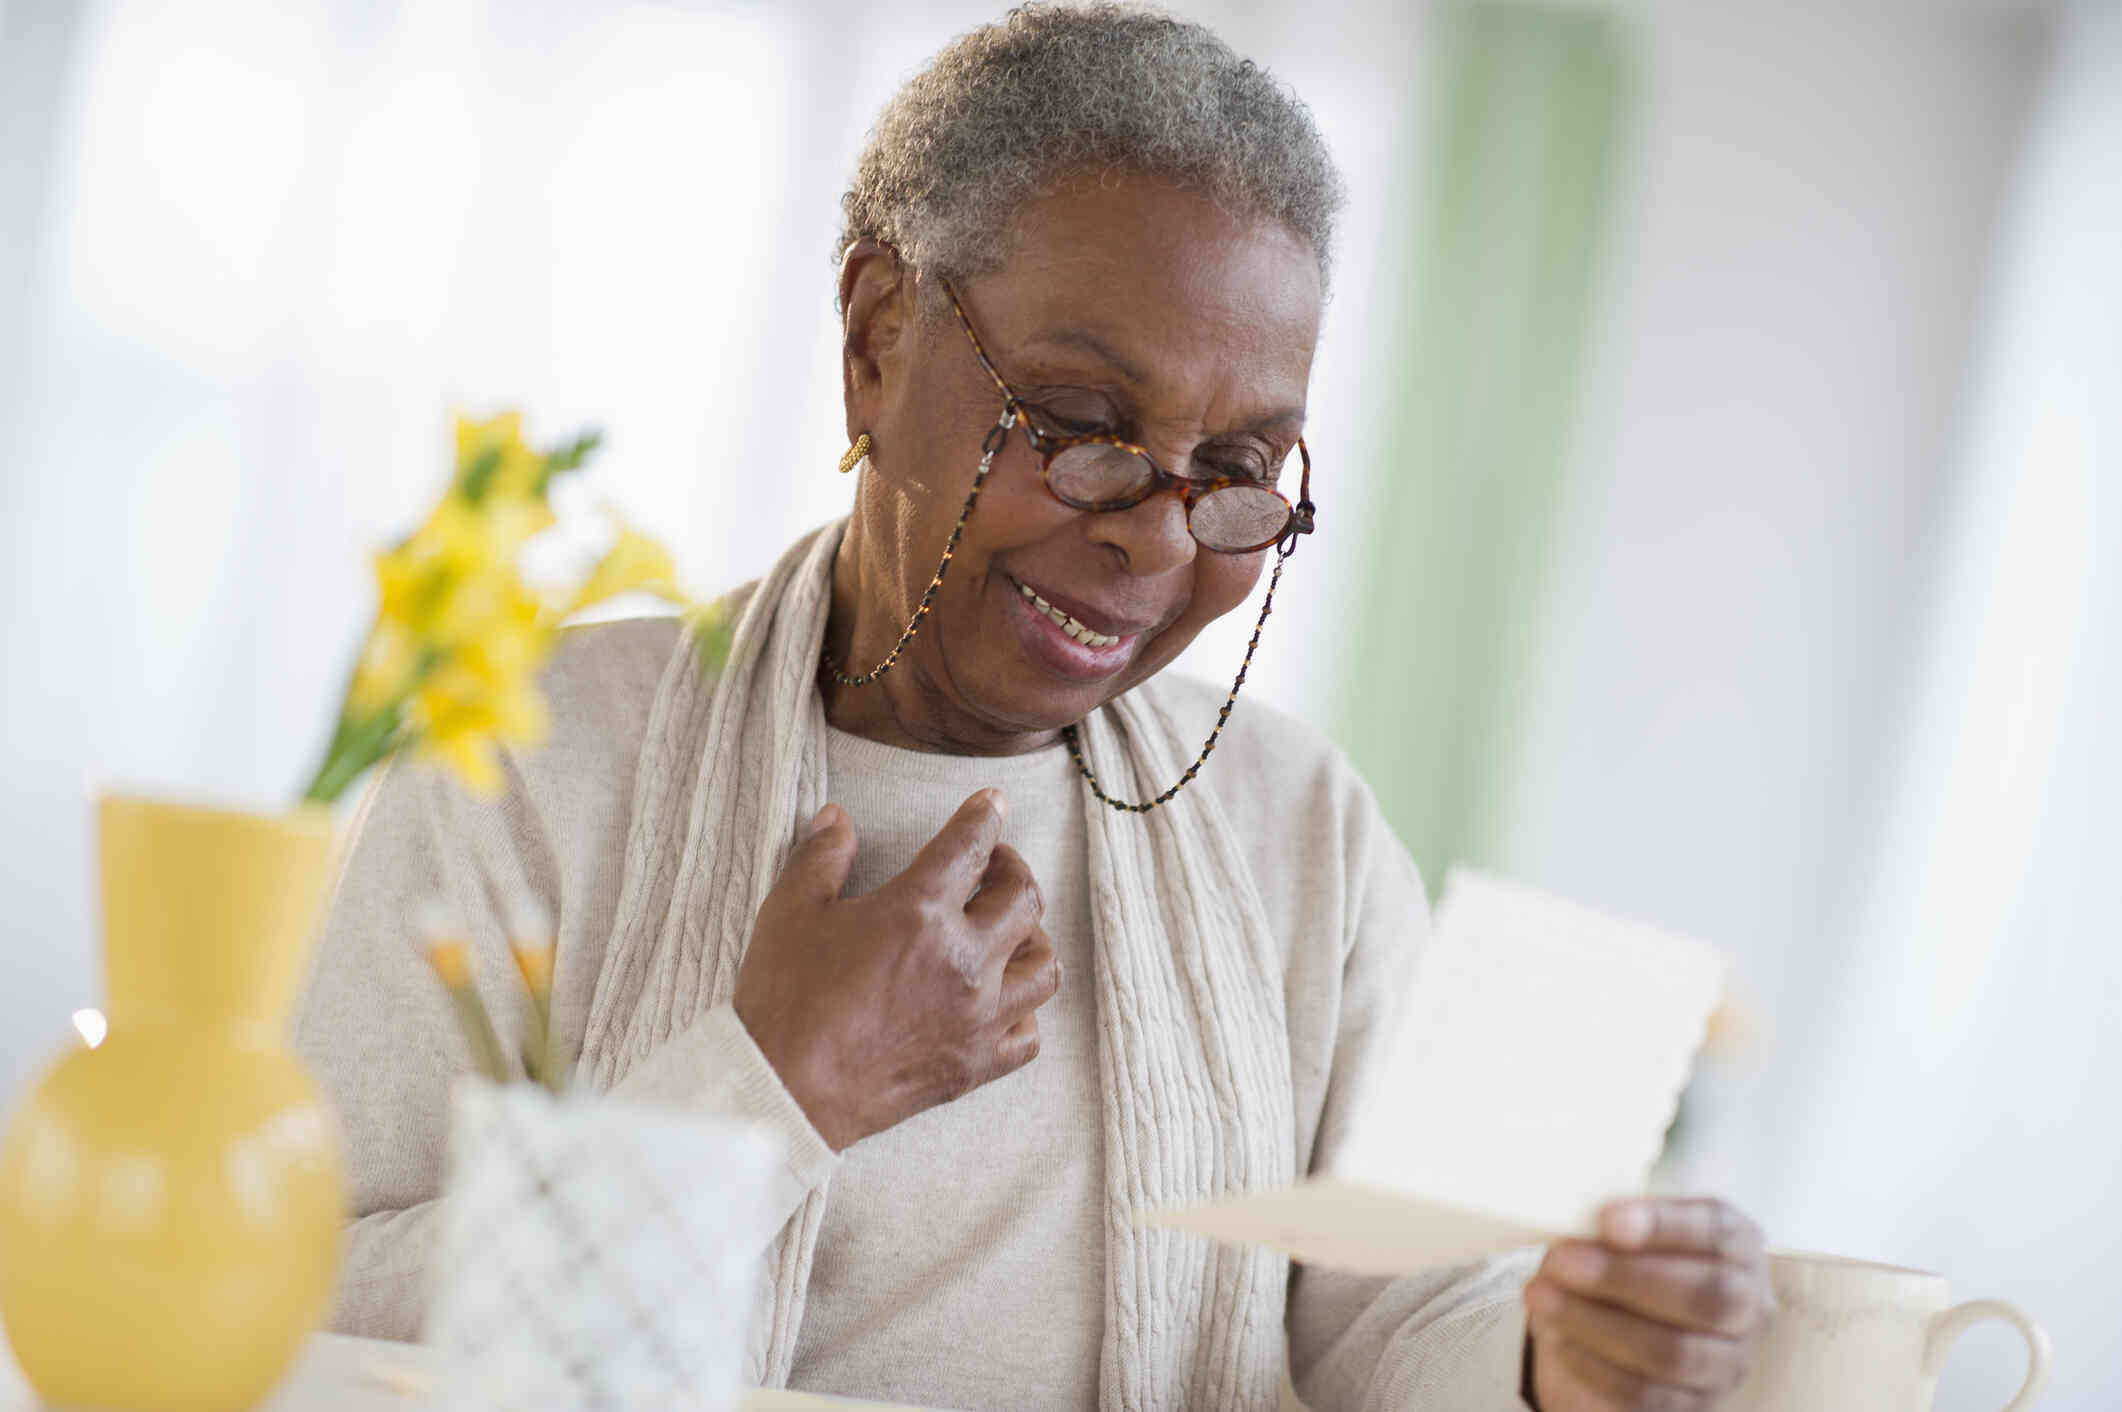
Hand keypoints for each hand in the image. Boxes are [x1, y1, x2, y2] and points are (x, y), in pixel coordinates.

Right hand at [733, 789, 1060, 1150]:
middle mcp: (964, 960)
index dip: (986, 815)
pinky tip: (1000, 1000)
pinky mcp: (974, 1065)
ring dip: (1030, 938)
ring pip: (1044, 966)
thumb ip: (821, 856)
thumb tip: (836, 818)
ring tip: (1004, 931)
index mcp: (919, 911)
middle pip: (1024, 898)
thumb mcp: (790, 911)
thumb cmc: (785, 999)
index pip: (970, 845)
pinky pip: (1029, 1034)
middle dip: (1012, 869)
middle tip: (989, 867)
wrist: (784, 1091)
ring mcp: (977, 1017)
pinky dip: (1024, 1011)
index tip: (992, 803)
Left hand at [1524, 1197, 1774, 1410]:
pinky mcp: (1696, 1405)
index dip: (1664, 1225)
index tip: (1607, 1221)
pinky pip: (1650, 1395)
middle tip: (1562, 1261)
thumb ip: (1609, 1229)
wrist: (1615, 1323)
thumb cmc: (1623, 1258)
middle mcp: (1748, 1305)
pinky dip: (1597, 1367)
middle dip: (1626, 1278)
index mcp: (1738, 1246)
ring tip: (1543, 1299)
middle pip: (1705, 1296)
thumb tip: (1577, 1232)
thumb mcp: (1620, 1232)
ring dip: (1599, 1325)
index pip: (1716, 1231)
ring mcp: (1729, 1362)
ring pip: (1675, 1352)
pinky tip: (1559, 1341)